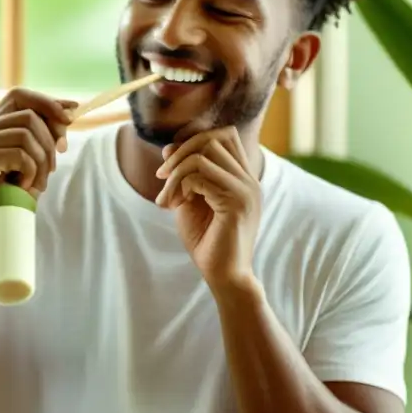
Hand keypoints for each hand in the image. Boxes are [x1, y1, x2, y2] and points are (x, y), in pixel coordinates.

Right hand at [0, 88, 77, 222]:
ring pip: (26, 134)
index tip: (71, 117)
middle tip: (51, 169)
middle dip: (50, 142)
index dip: (47, 103)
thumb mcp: (37, 157)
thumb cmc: (15, 192)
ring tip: (36, 182)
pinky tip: (23, 187)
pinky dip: (31, 173)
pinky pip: (20, 155)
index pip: (20, 96)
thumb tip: (71, 108)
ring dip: (41, 162)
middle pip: (29, 116)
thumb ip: (47, 133)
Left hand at [154, 126, 261, 288]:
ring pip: (203, 154)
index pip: (224, 135)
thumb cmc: (207, 242)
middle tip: (162, 176)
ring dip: (176, 172)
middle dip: (180, 152)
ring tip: (166, 197)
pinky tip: (174, 205)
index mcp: (243, 177)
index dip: (193, 141)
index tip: (171, 166)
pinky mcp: (236, 203)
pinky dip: (179, 186)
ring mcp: (245, 189)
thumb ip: (184, 175)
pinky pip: (199, 176)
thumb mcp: (190, 201)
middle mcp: (249, 179)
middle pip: (214, 137)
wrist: (224, 277)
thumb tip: (169, 147)